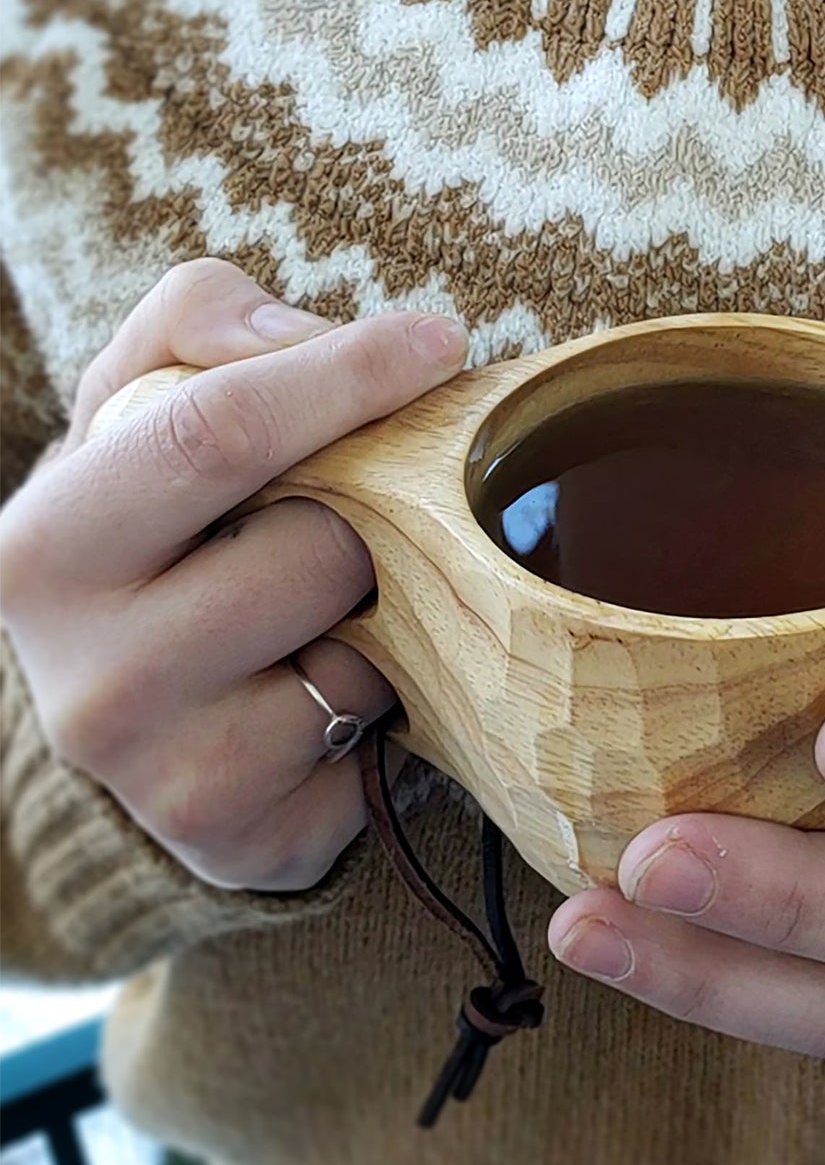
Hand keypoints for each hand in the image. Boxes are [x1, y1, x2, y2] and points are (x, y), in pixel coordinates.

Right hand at [0, 259, 467, 890]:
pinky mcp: (254, 840)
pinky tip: (344, 675)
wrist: (130, 689)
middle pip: (323, 546)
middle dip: (380, 507)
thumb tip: (311, 341)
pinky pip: (387, 740)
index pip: (216, 434)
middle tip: (372, 499)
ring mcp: (172, 781)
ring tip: (342, 595)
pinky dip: (395, 692)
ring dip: (395, 605)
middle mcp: (93, 685)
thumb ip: (204, 323)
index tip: (437, 340)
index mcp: (47, 550)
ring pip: (371, 649)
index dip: (344, 376)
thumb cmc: (155, 518)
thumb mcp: (141, 396)